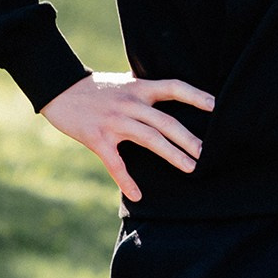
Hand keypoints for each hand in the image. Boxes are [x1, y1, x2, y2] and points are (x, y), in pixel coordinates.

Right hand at [41, 72, 215, 202]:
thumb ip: (147, 92)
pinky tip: (138, 194)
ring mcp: (114, 121)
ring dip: (172, 154)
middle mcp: (130, 103)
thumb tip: (172, 98)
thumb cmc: (97, 89)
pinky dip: (127, 180)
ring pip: (149, 139)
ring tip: (190, 167)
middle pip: (166, 121)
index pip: (174, 87)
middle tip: (207, 152)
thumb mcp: (126, 83)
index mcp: (140, 88)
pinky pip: (115, 163)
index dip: (196, 95)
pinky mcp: (97, 138)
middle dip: (188, 138)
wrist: (60, 90)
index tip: (216, 106)